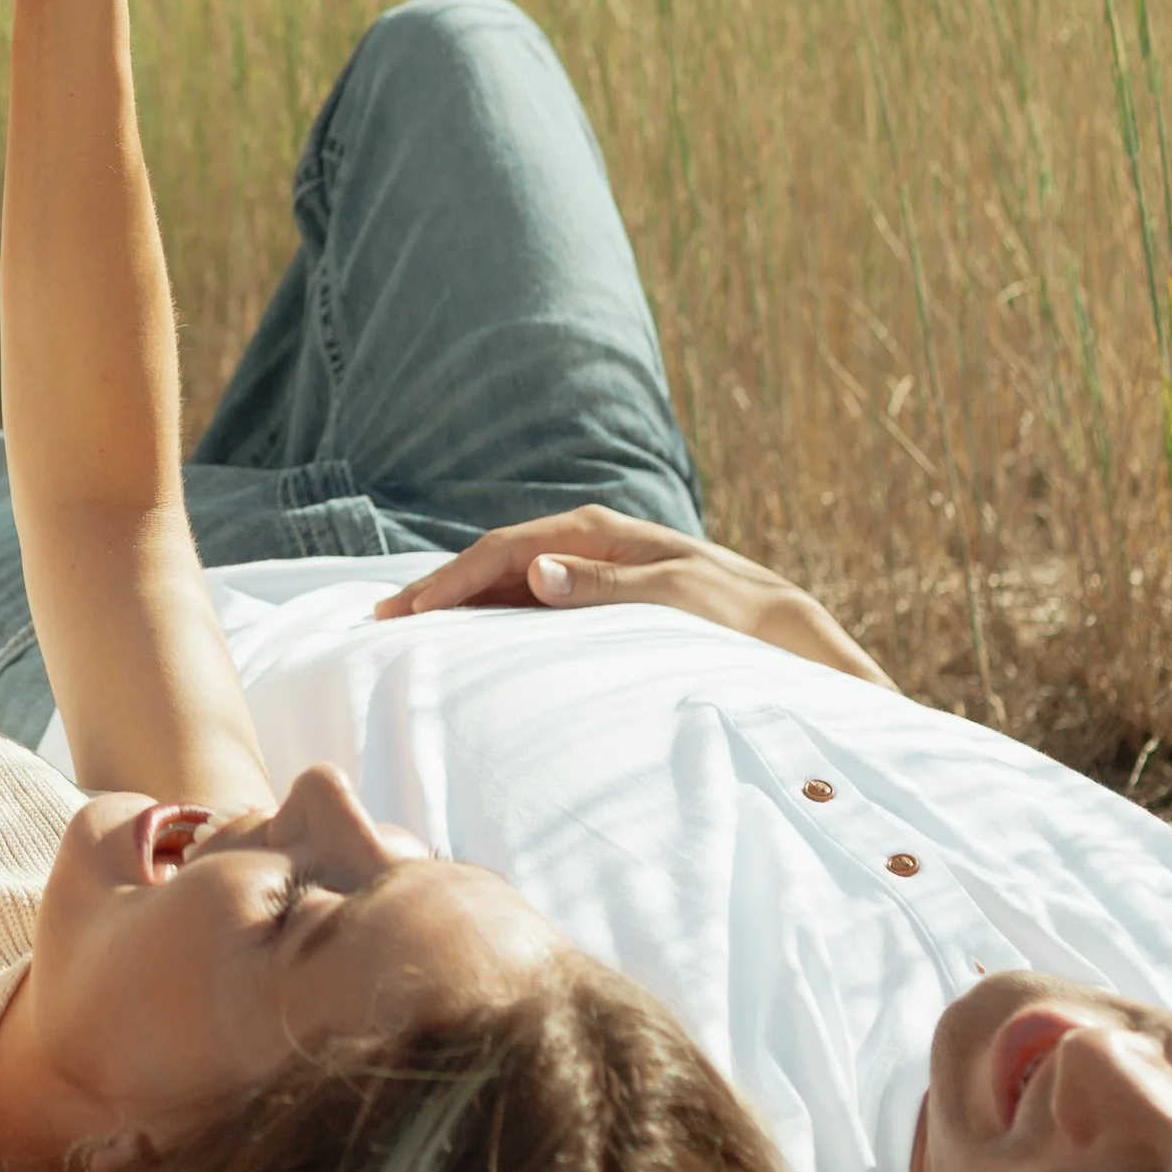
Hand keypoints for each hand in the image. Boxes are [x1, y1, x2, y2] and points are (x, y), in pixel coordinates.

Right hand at [375, 505, 894, 687]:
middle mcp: (588, 544)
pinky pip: (531, 605)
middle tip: (381, 620)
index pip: (503, 550)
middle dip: (439, 588)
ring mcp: (593, 572)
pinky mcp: (601, 603)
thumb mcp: (679, 598)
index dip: (448, 580)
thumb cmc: (740, 616)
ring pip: (507, 583)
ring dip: (460, 603)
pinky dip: (492, 617)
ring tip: (410, 630)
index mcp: (599, 532)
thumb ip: (605, 587)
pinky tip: (469, 639)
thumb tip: (532, 574)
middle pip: (494, 561)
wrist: (790, 637)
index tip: (401, 610)